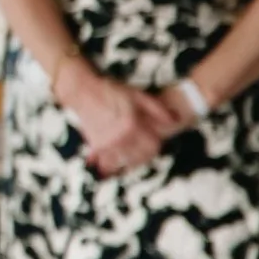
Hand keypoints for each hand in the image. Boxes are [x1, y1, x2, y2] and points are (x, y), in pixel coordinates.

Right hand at [58, 63, 178, 176]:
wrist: (82, 91)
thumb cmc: (111, 90)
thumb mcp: (137, 94)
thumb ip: (157, 109)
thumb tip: (175, 120)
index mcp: (133, 125)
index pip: (153, 147)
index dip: (157, 146)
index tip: (155, 142)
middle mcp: (121, 138)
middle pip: (140, 158)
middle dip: (145, 156)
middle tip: (144, 152)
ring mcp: (108, 143)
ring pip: (124, 163)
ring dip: (129, 163)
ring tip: (130, 159)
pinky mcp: (96, 146)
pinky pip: (107, 163)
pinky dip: (111, 167)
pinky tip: (112, 168)